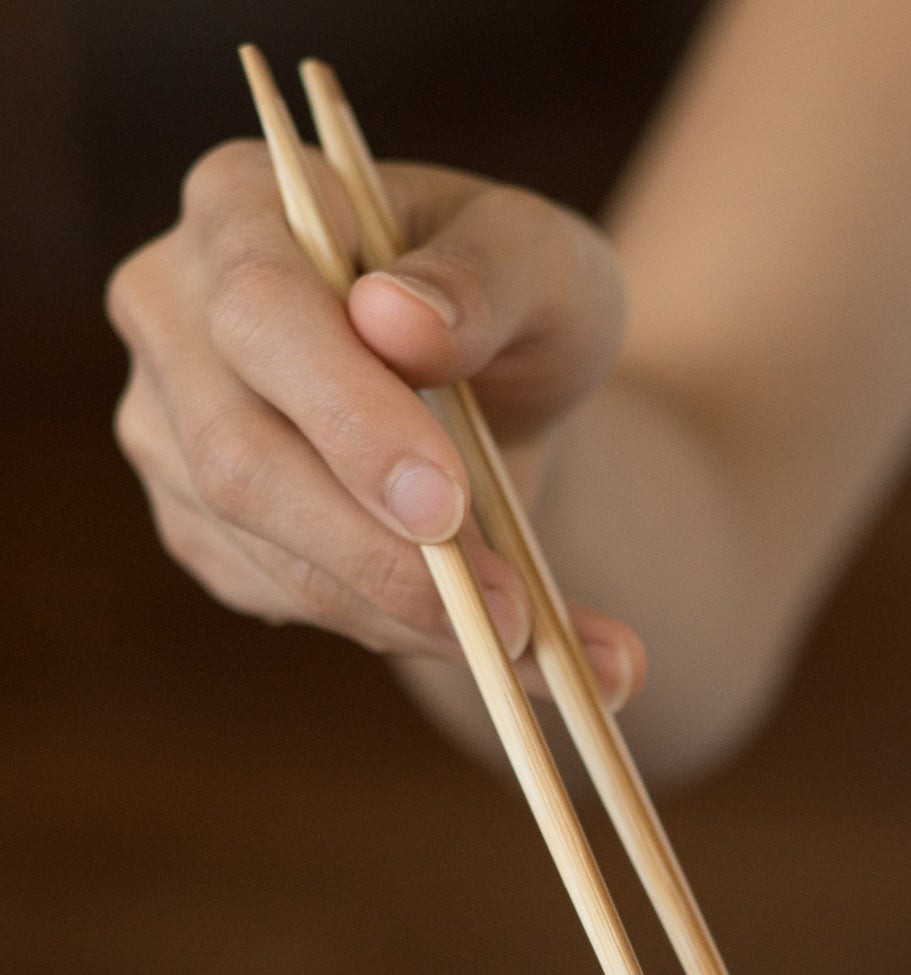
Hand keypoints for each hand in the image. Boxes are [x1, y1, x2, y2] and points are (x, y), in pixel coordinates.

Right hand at [106, 141, 645, 707]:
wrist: (498, 379)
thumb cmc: (513, 296)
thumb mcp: (542, 261)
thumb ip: (485, 277)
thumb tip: (395, 318)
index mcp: (244, 204)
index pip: (261, 313)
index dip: (347, 418)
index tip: (444, 503)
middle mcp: (174, 310)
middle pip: (240, 459)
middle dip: (380, 554)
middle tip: (507, 614)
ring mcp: (168, 425)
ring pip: (265, 555)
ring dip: (406, 613)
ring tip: (528, 634)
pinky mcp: (198, 522)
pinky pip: (285, 600)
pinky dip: (397, 632)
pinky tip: (485, 634)